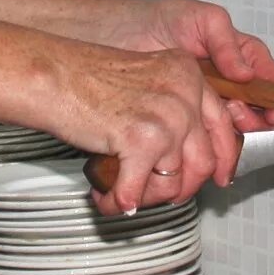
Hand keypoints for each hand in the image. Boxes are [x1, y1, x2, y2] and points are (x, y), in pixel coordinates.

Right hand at [40, 45, 239, 215]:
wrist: (50, 73)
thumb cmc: (83, 76)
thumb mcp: (145, 82)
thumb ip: (173, 111)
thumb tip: (184, 160)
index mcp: (188, 75)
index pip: (223, 127)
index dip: (223, 160)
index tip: (220, 178)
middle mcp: (184, 94)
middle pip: (204, 161)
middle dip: (179, 188)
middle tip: (156, 194)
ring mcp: (166, 117)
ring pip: (173, 183)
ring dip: (147, 198)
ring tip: (121, 195)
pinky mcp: (140, 140)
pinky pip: (139, 190)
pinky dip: (121, 201)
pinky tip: (108, 199)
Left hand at [89, 0, 273, 136]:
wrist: (115, 36)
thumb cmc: (157, 20)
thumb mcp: (199, 19)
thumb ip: (226, 42)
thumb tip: (247, 73)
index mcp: (233, 53)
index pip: (264, 75)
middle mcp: (223, 78)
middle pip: (253, 105)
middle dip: (256, 117)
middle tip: (248, 122)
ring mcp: (204, 97)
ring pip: (230, 120)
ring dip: (234, 129)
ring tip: (228, 127)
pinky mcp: (183, 114)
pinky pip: (202, 130)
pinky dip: (208, 137)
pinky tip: (206, 138)